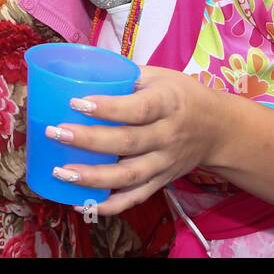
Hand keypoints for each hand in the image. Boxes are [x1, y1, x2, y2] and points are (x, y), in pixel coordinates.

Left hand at [43, 67, 224, 216]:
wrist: (219, 129)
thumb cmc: (179, 95)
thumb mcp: (158, 76)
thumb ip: (123, 75)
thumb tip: (76, 67)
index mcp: (168, 104)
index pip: (138, 108)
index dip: (107, 108)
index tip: (74, 103)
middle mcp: (168, 136)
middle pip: (128, 142)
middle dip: (89, 140)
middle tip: (55, 132)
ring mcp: (165, 163)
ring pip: (130, 175)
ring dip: (94, 178)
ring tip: (62, 173)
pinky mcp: (161, 181)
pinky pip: (135, 197)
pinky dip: (110, 205)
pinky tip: (82, 204)